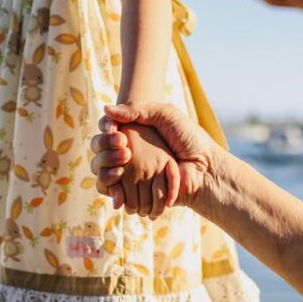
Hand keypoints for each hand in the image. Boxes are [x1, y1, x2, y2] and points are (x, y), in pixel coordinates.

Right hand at [91, 102, 217, 210]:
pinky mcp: (130, 192)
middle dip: (104, 144)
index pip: (107, 126)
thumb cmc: (190, 139)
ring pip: (99, 167)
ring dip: (104, 162)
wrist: (204, 170)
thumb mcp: (166, 114)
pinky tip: (118, 177)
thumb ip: (137, 109)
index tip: (112, 127)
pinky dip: (110, 184)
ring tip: (123, 161)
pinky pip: (109, 189)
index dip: (106, 126)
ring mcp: (127, 172)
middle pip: (98, 146)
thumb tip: (106, 108)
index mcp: (134, 131)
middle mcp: (127, 150)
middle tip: (123, 144)